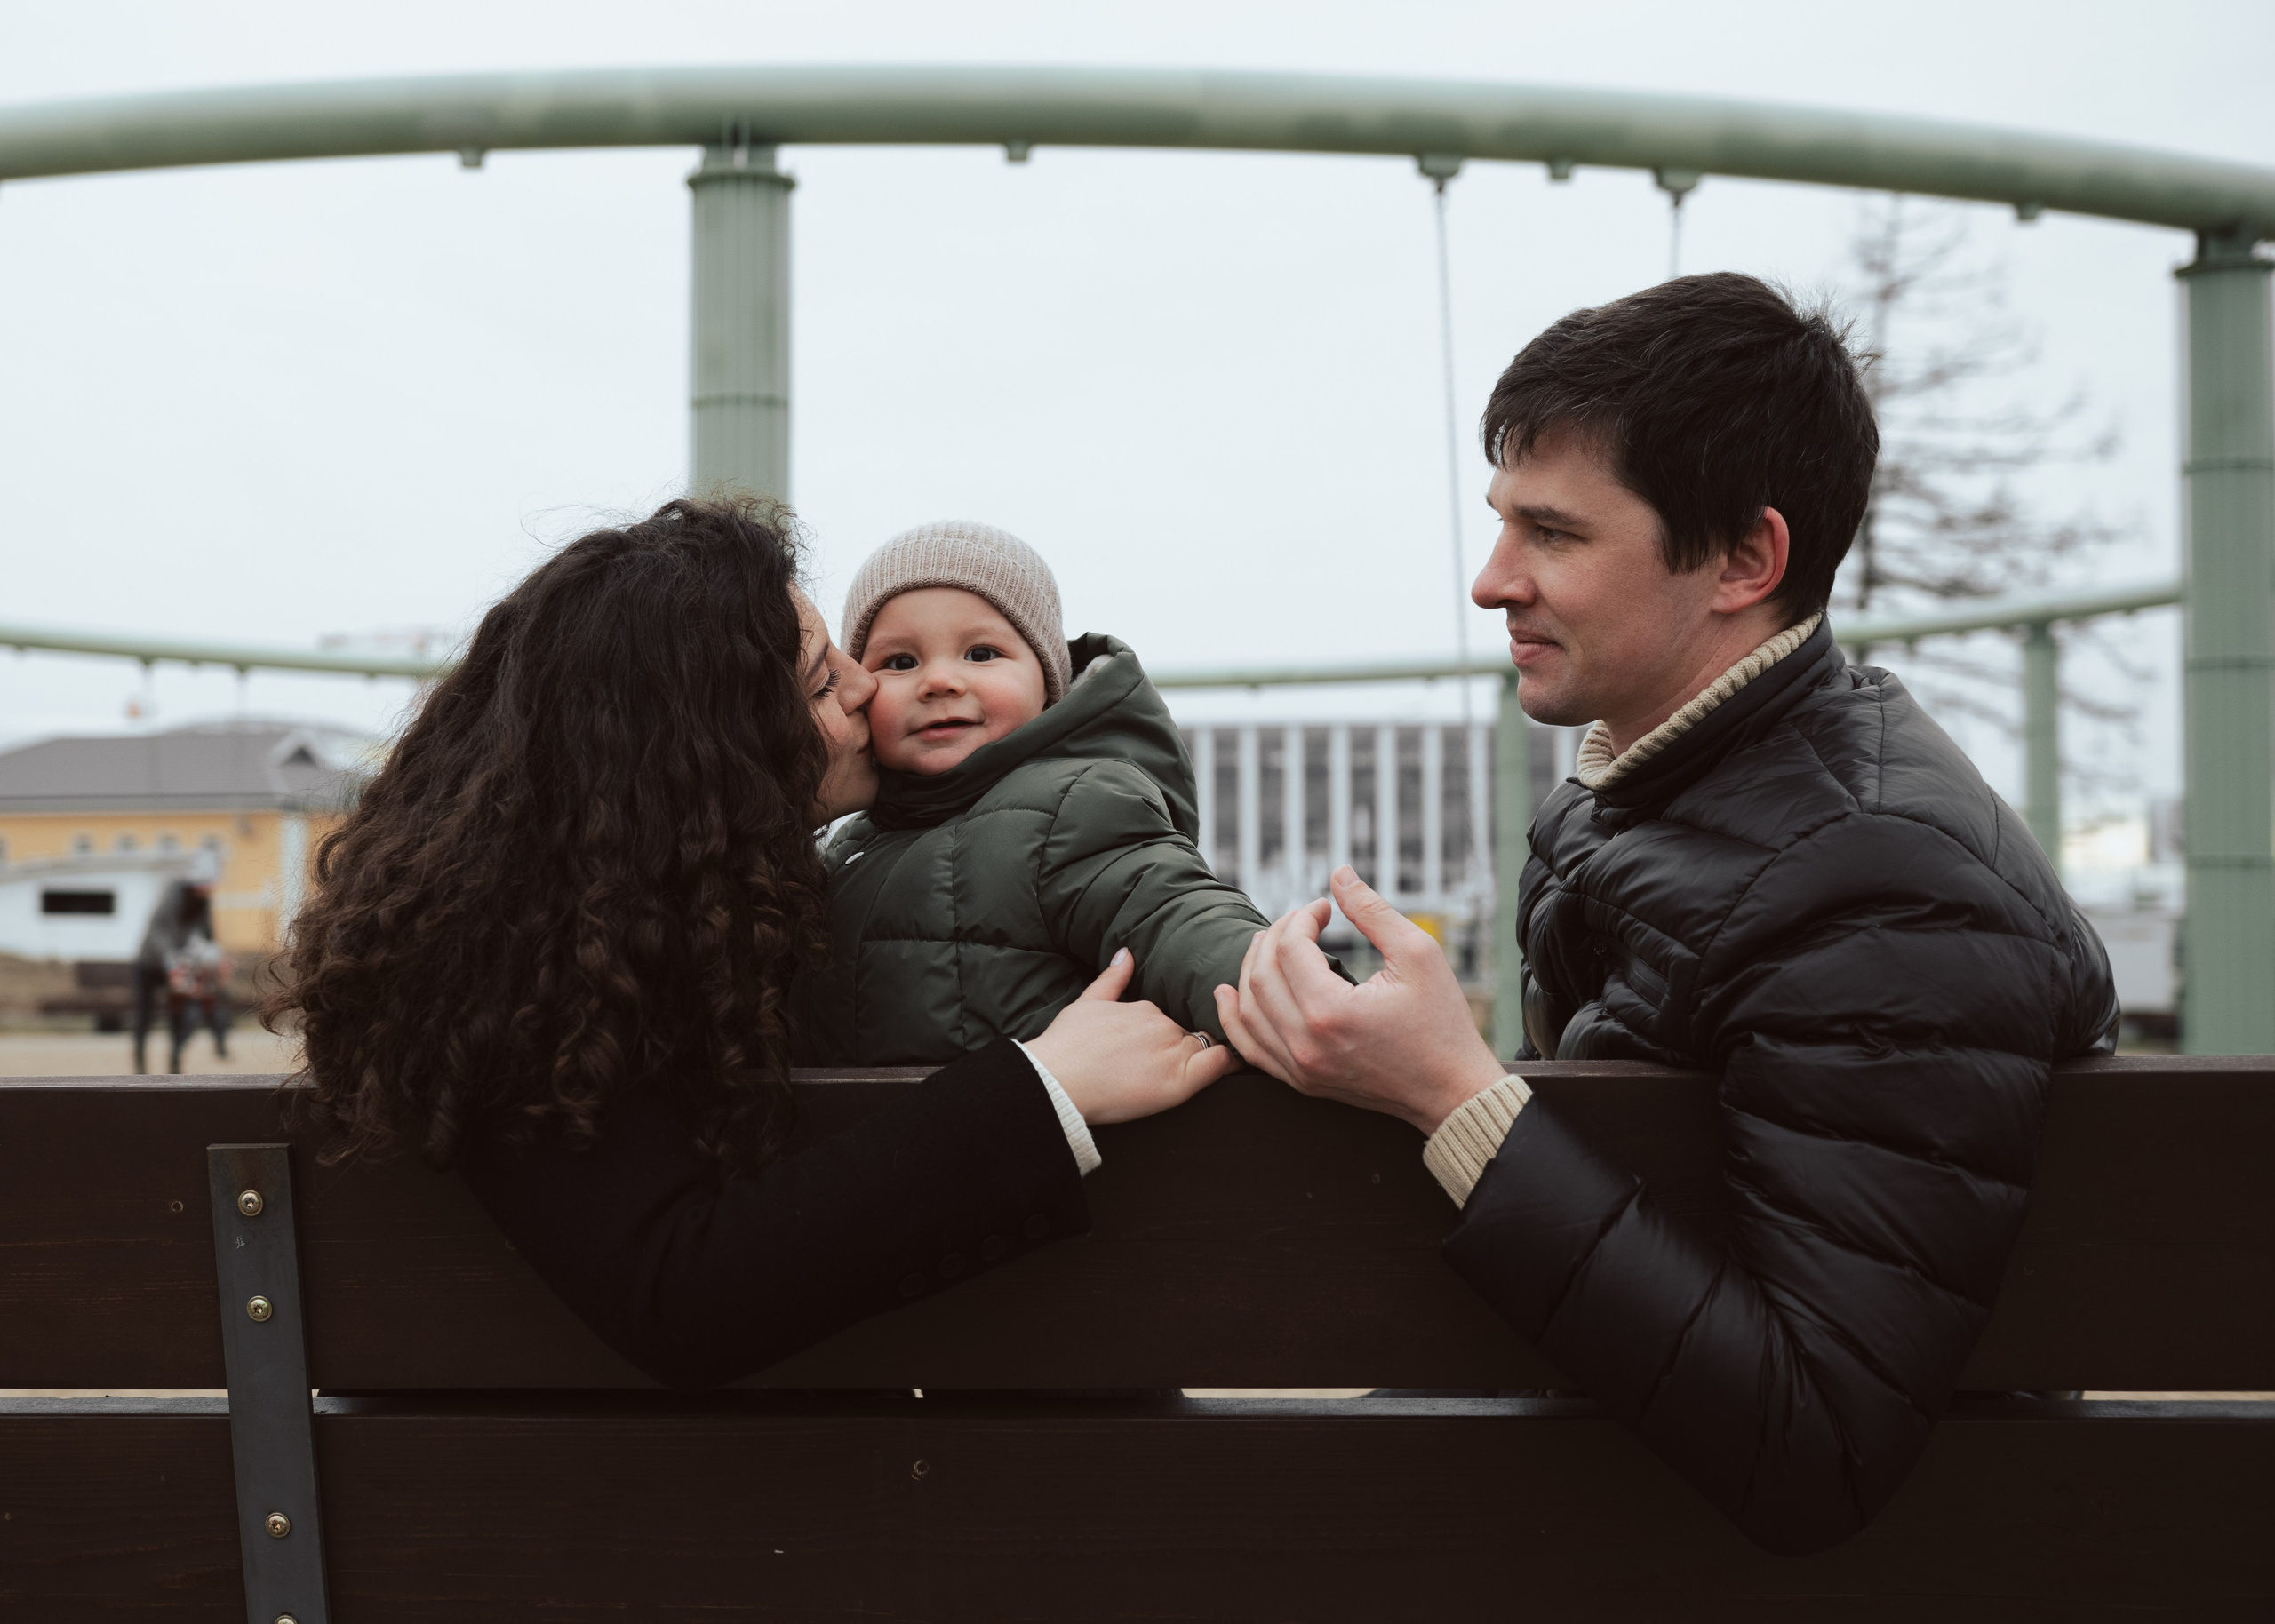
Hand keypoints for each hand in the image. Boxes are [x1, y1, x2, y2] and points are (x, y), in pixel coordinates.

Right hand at [1028, 948, 1239, 1124]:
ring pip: (1202, 1049)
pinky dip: (1228, 1063)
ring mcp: (1171, 1051)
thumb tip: (1126, 954)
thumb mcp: (1086, 1003)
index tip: (1164, 1048)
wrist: (1056, 1079)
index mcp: (1144, 1007)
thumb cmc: (1065, 1047)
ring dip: (1199, 1058)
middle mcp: (1161, 1024)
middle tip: (1166, 1068)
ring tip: (1185, 1074)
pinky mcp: (1178, 1081)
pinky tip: (1231, 1067)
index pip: (1169, 1020)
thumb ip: (1111, 979)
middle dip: (1182, 1048)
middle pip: (1187, 1035)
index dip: (1170, 1036)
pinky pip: (1218, 1064)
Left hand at [1215, 866, 1505, 1134]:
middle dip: (1275, 936)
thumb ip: (1372, 911)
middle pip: (1261, 976)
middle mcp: (1306, 1044)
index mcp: (1332, 1011)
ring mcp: (1301, 1069)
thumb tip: (1338, 873)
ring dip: (1249, 970)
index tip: (1324, 907)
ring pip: (1247, 1011)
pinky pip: (1251, 1049)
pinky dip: (1235, 1018)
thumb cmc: (1442, 1022)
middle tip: (1298, 920)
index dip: (1302, 916)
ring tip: (1265, 944)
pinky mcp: (1302, 1083)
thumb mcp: (1418, 954)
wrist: (1452, 1091)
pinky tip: (1229, 993)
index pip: (1291, 948)